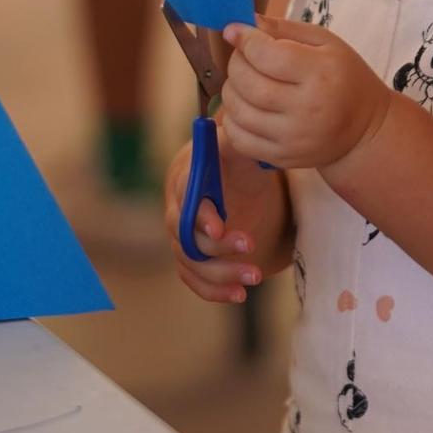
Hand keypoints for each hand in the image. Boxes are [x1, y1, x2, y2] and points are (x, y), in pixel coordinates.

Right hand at [163, 133, 273, 304]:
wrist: (222, 182)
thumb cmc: (231, 162)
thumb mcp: (237, 149)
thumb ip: (237, 144)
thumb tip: (244, 137)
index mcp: (186, 183)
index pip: (186, 200)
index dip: (200, 215)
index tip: (219, 226)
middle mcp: (177, 214)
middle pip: (187, 238)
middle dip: (218, 247)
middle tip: (251, 245)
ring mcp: (182, 241)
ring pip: (192, 264)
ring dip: (222, 274)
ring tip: (255, 276)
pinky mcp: (191, 261)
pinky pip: (195, 281)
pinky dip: (215, 291)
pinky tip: (239, 294)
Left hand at [219, 16, 394, 172]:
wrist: (364, 130)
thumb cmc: (345, 78)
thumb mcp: (326, 43)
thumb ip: (285, 29)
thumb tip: (245, 23)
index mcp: (320, 74)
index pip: (267, 55)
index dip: (244, 40)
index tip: (234, 31)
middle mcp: (306, 109)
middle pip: (249, 84)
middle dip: (236, 64)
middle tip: (242, 56)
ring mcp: (293, 138)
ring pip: (239, 112)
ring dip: (231, 91)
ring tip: (242, 80)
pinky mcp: (282, 157)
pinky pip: (240, 140)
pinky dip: (231, 120)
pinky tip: (244, 107)